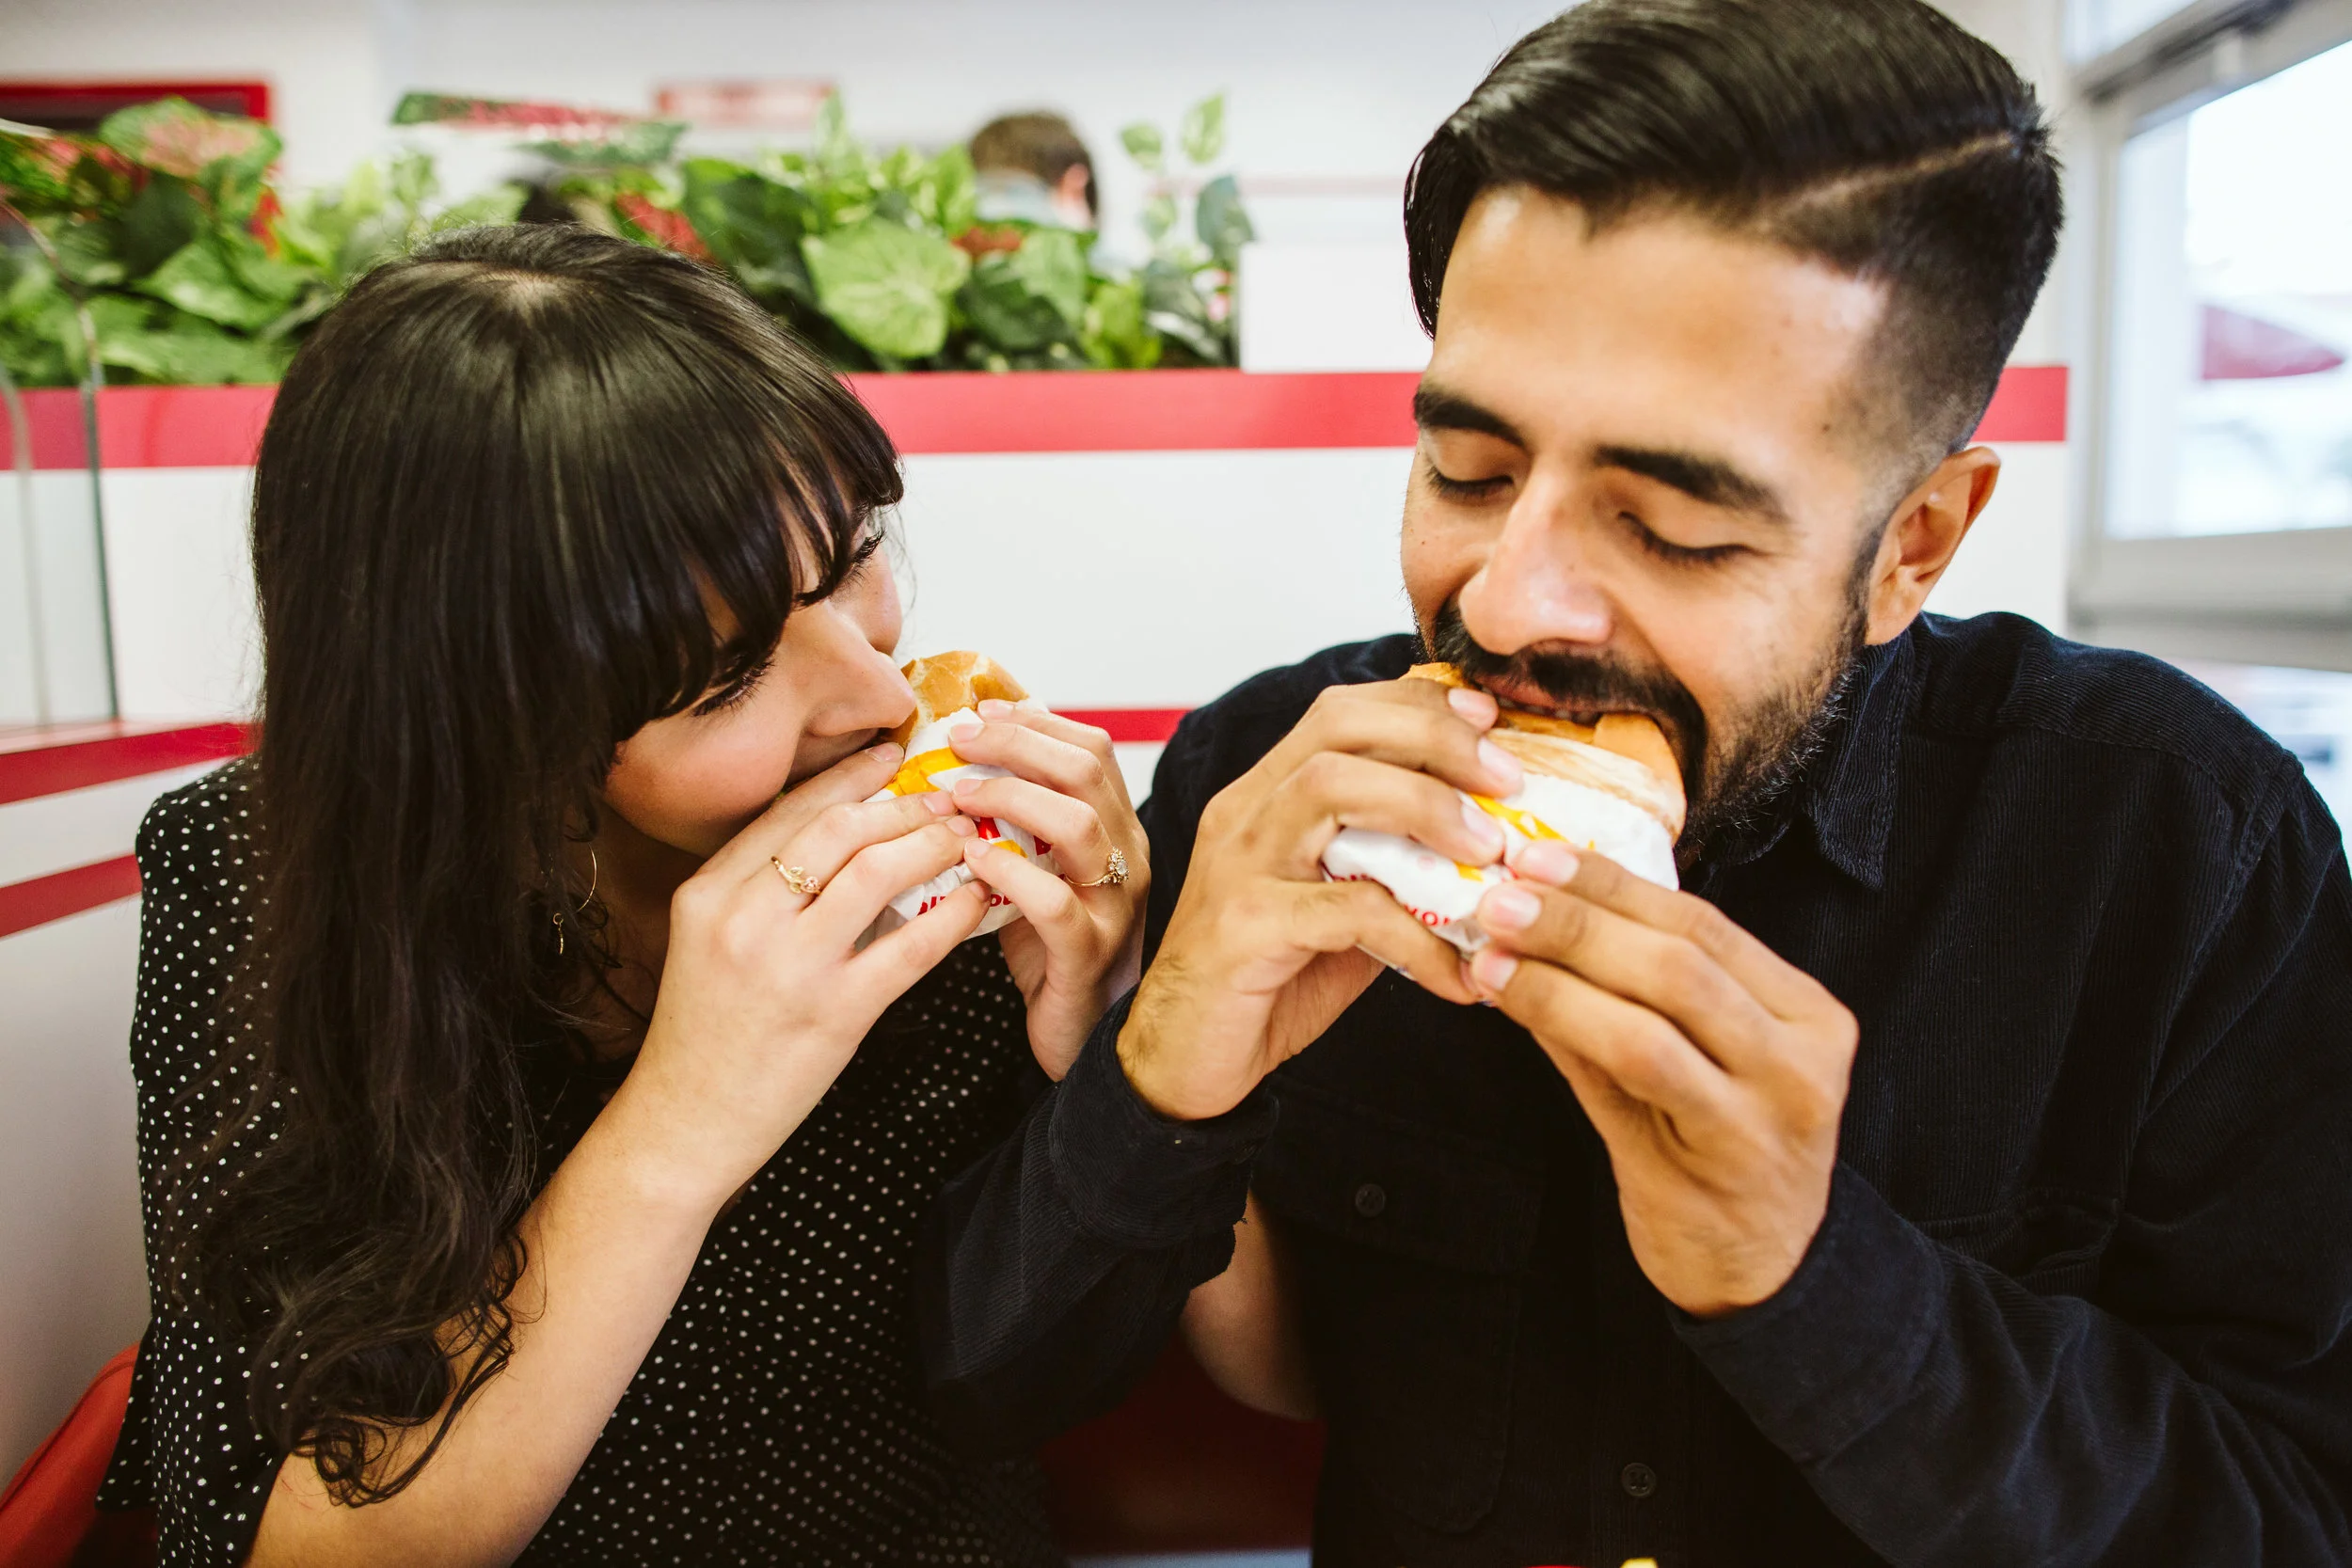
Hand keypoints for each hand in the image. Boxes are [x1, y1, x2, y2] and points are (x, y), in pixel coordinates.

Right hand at [614, 742, 992, 1209]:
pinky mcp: (833, 1013)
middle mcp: (744, 918)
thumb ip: (758, 892)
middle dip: (905, 804)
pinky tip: (975, 899)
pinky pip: (910, 946)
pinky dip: (952, 914)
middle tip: (946, 797)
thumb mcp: (708, 943)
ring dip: (934, 845)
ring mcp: (789, 966)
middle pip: (841, 828)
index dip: (851, 776)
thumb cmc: (704, 1036)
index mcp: (708, 893)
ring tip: (964, 838)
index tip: (892, 755)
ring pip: (878, 872)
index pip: (791, 809)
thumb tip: (842, 840)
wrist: (682, 1125)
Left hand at [935, 701, 1148, 1078]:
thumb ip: (1017, 822)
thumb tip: (961, 762)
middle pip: (1085, 772)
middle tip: (956, 741)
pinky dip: (1010, 873)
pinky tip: (971, 860)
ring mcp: (1113, 906)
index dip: (1035, 722)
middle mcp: (1126, 859)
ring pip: (1078, 825)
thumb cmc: (1050, 949)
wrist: (1082, 1036)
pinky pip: (1055, 904)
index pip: (1092, 750)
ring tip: (956, 795)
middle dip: (1015, 743)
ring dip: (1009, 797)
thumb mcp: (1038, 870)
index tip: (979, 712)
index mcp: (1117, 830)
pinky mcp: (1087, 955)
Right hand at [1120, 678, 1522, 1120]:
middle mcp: (1245, 812)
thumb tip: (1494, 845)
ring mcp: (1239, 864)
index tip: (1492, 723)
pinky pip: (1347, 910)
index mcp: (1267, 795)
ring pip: (1332, 788)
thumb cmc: (1268, 982)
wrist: (1183, 1062)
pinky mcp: (1244, 927)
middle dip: (1435, 738)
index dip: (1420, 705)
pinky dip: (1419, 936)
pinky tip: (1459, 973)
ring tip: (1491, 853)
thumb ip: (1397, 867)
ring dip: (1427, 807)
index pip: (1341, 711)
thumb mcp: (1343, 909)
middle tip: (1509, 781)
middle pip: (1338, 727)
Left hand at [1467, 839, 1858, 1316]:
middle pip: (1681, 959)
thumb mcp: (1693, 1064)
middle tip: (1503, 891)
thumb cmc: (1715, 1155)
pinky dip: (1567, 1023)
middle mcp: (1803, 1053)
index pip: (1705, 925)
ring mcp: (1771, 1108)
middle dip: (1582, 917)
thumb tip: (1534, 917)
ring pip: (1655, 1013)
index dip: (1616, 884)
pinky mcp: (1724, 1156)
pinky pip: (1635, 1072)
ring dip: (1561, 970)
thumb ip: (1627, 997)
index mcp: (1805, 1011)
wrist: (1762, 1274)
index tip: (1540, 854)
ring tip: (1493, 943)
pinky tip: (1513, 1000)